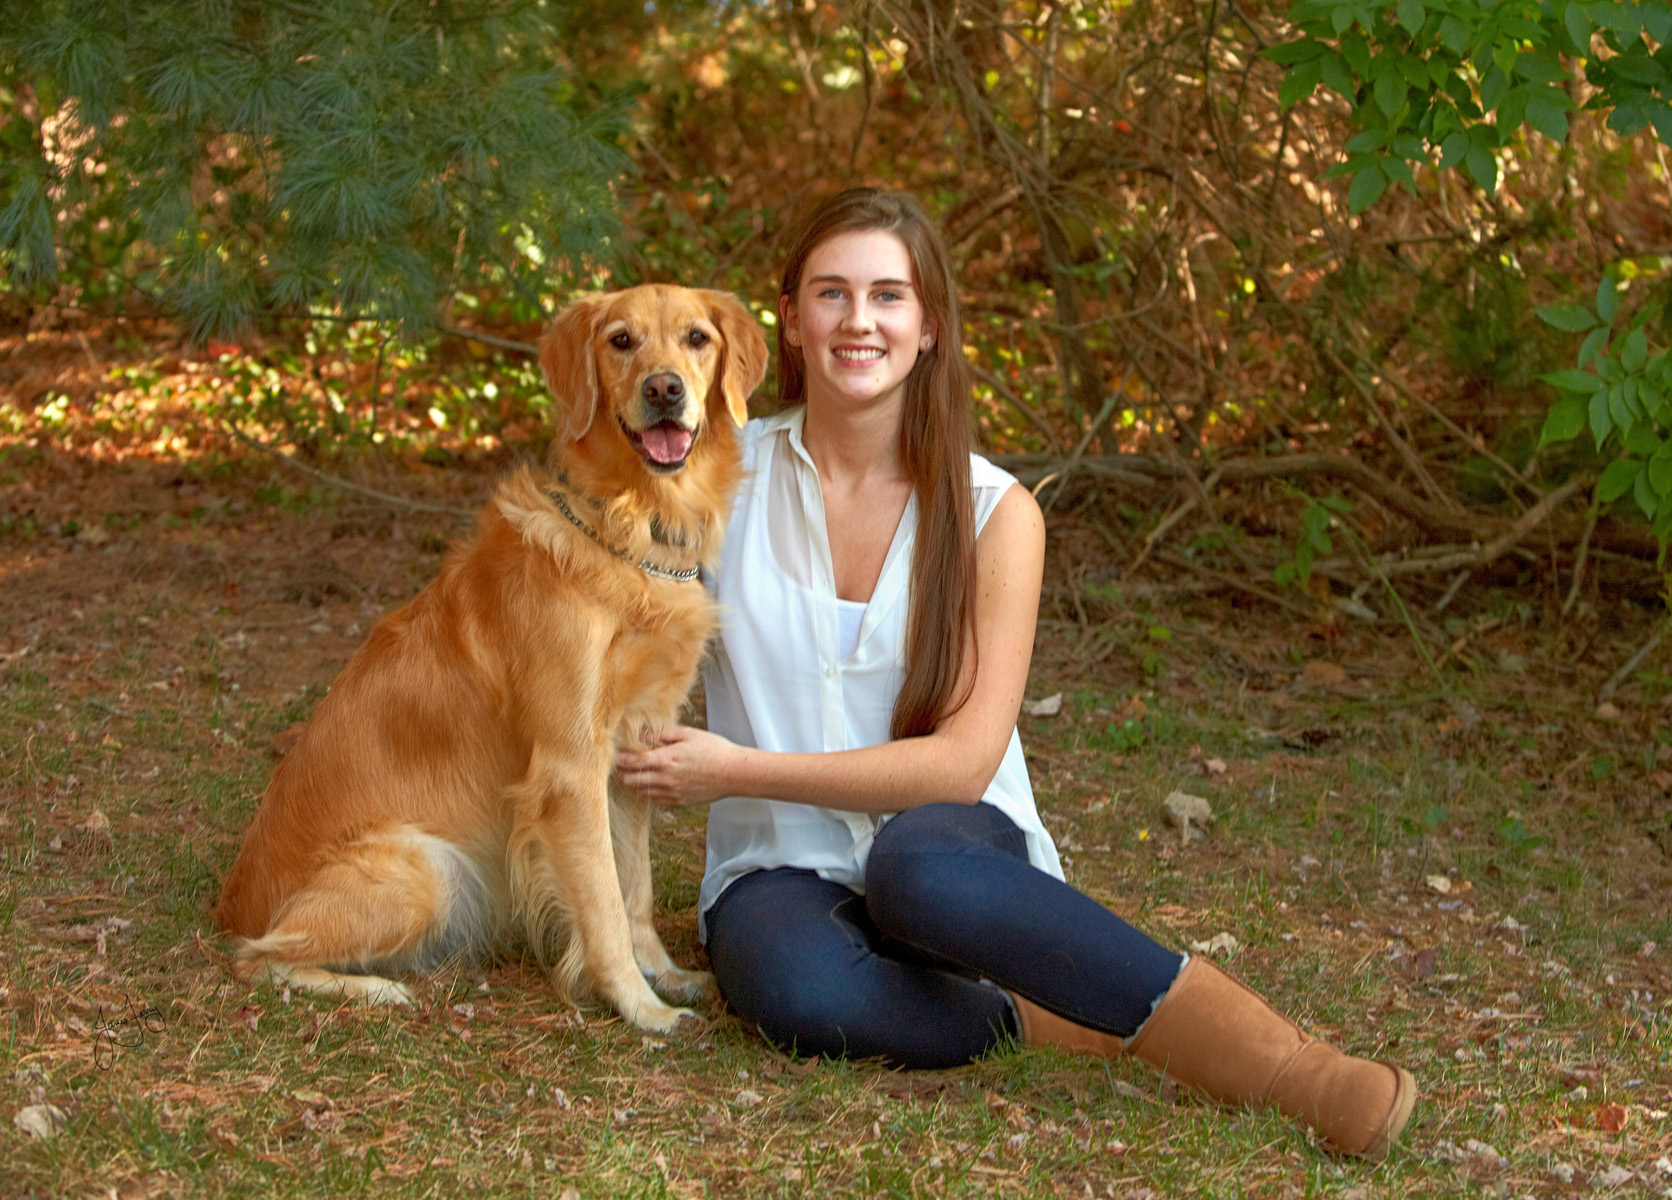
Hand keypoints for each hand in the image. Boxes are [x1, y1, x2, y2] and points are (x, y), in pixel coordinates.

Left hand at [615, 725, 742, 806]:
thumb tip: (643, 733)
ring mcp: (671, 793)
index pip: (632, 762)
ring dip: (635, 783)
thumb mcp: (688, 734)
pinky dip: (649, 792)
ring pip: (641, 792)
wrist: (734, 773)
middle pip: (630, 780)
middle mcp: (665, 779)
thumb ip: (663, 734)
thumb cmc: (714, 750)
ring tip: (636, 772)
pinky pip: (655, 800)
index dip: (619, 759)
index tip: (614, 754)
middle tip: (622, 763)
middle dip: (623, 772)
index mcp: (666, 760)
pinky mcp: (679, 801)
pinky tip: (653, 783)